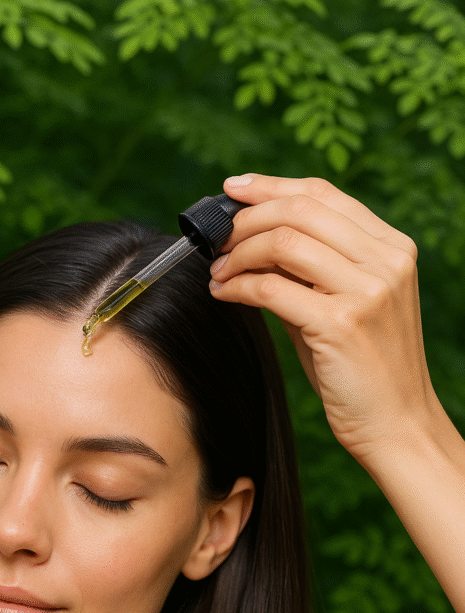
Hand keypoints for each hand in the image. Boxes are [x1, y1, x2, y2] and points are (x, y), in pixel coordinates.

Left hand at [208, 173, 435, 465]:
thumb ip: (306, 272)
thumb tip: (248, 243)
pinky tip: (224, 294)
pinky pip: (272, 289)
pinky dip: (239, 287)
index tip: (233, 190)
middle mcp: (385, 261)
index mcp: (391, 248)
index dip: (272, 186)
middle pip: (300, 210)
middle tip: (215, 240)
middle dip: (246, 220)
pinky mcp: (342, 324)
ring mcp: (367, 290)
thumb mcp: (341, 306)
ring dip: (238, 254)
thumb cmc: (362, 370)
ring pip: (283, 243)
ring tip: (218, 272)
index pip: (324, 194)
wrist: (397, 426)